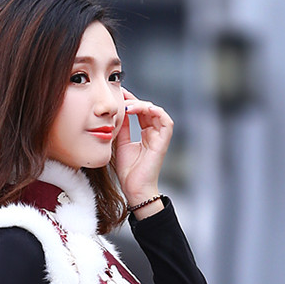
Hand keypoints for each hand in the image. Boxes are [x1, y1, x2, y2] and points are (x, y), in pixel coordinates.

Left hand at [114, 88, 173, 208]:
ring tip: (128, 105)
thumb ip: (123, 127)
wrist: (134, 188)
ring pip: (156, 112)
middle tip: (121, 96)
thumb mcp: (121, 143)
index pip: (140, 111)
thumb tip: (119, 110)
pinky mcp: (163, 142)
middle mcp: (154, 133)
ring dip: (143, 105)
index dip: (131, 101)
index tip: (119, 95)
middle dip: (135, 100)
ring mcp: (160, 137)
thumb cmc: (128, 171)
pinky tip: (141, 109)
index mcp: (145, 134)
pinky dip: (155, 112)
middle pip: (148, 109)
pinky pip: (166, 121)